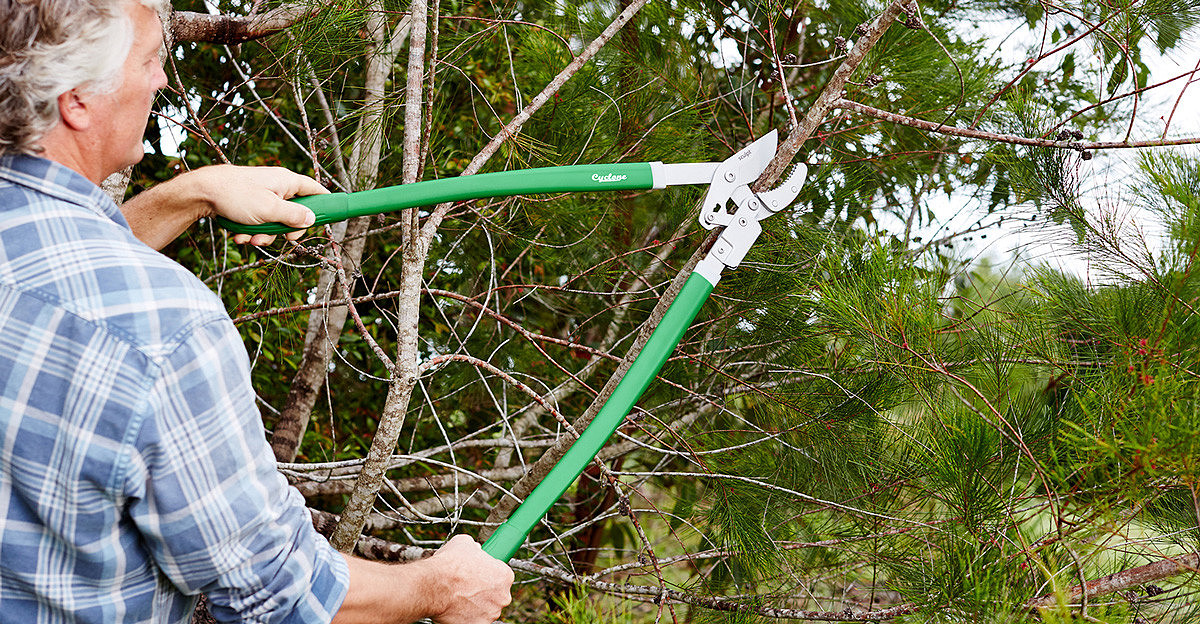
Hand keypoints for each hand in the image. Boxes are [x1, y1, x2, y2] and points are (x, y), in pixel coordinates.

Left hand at [183, 165, 324, 245]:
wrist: (201, 192)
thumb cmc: (235, 195)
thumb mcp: (270, 210)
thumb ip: (294, 216)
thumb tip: (312, 220)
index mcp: (286, 181)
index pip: (315, 190)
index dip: (324, 203)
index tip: (330, 216)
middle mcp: (276, 187)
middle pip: (294, 213)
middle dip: (286, 230)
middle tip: (282, 239)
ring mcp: (262, 195)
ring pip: (274, 221)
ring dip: (265, 234)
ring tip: (251, 238)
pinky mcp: (249, 204)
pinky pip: (259, 221)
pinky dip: (252, 231)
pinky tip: (240, 235)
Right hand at [424, 535, 513, 623]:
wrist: (433, 585)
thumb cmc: (449, 564)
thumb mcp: (465, 544)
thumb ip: (476, 548)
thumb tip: (475, 549)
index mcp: (505, 575)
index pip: (502, 575)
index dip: (489, 574)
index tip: (480, 574)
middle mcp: (503, 596)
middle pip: (496, 594)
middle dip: (484, 591)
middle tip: (468, 585)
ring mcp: (491, 613)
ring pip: (486, 608)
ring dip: (476, 604)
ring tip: (459, 595)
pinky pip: (475, 620)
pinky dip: (467, 616)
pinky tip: (457, 606)